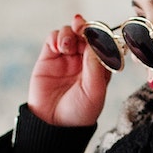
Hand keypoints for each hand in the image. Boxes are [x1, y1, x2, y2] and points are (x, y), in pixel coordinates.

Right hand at [28, 12, 109, 127]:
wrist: (53, 125)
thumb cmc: (78, 113)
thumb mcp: (94, 92)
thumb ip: (95, 67)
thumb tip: (95, 42)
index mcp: (99, 67)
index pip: (103, 43)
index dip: (101, 35)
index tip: (97, 33)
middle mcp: (83, 60)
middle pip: (86, 34)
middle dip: (85, 28)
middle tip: (81, 27)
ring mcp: (66, 57)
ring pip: (70, 33)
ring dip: (69, 32)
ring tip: (66, 45)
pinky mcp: (49, 58)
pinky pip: (53, 39)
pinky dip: (56, 37)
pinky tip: (58, 47)